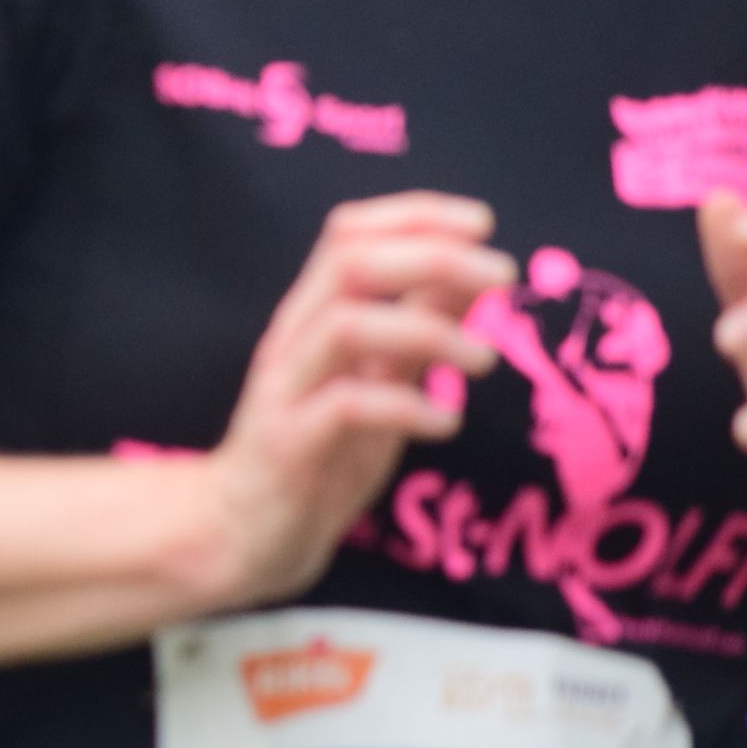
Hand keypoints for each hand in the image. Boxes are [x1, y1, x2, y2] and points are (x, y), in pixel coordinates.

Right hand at [202, 194, 515, 607]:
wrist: (244, 533)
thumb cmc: (319, 452)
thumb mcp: (380, 380)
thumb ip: (417, 327)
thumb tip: (474, 275)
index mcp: (311, 315)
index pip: (349, 234)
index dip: (415, 215)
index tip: (482, 224)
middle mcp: (293, 339)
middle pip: (351, 262)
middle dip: (434, 256)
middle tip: (502, 276)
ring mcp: (286, 390)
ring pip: (347, 326)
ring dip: (430, 331)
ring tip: (483, 361)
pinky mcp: (288, 444)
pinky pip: (347, 407)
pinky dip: (409, 406)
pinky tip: (445, 422)